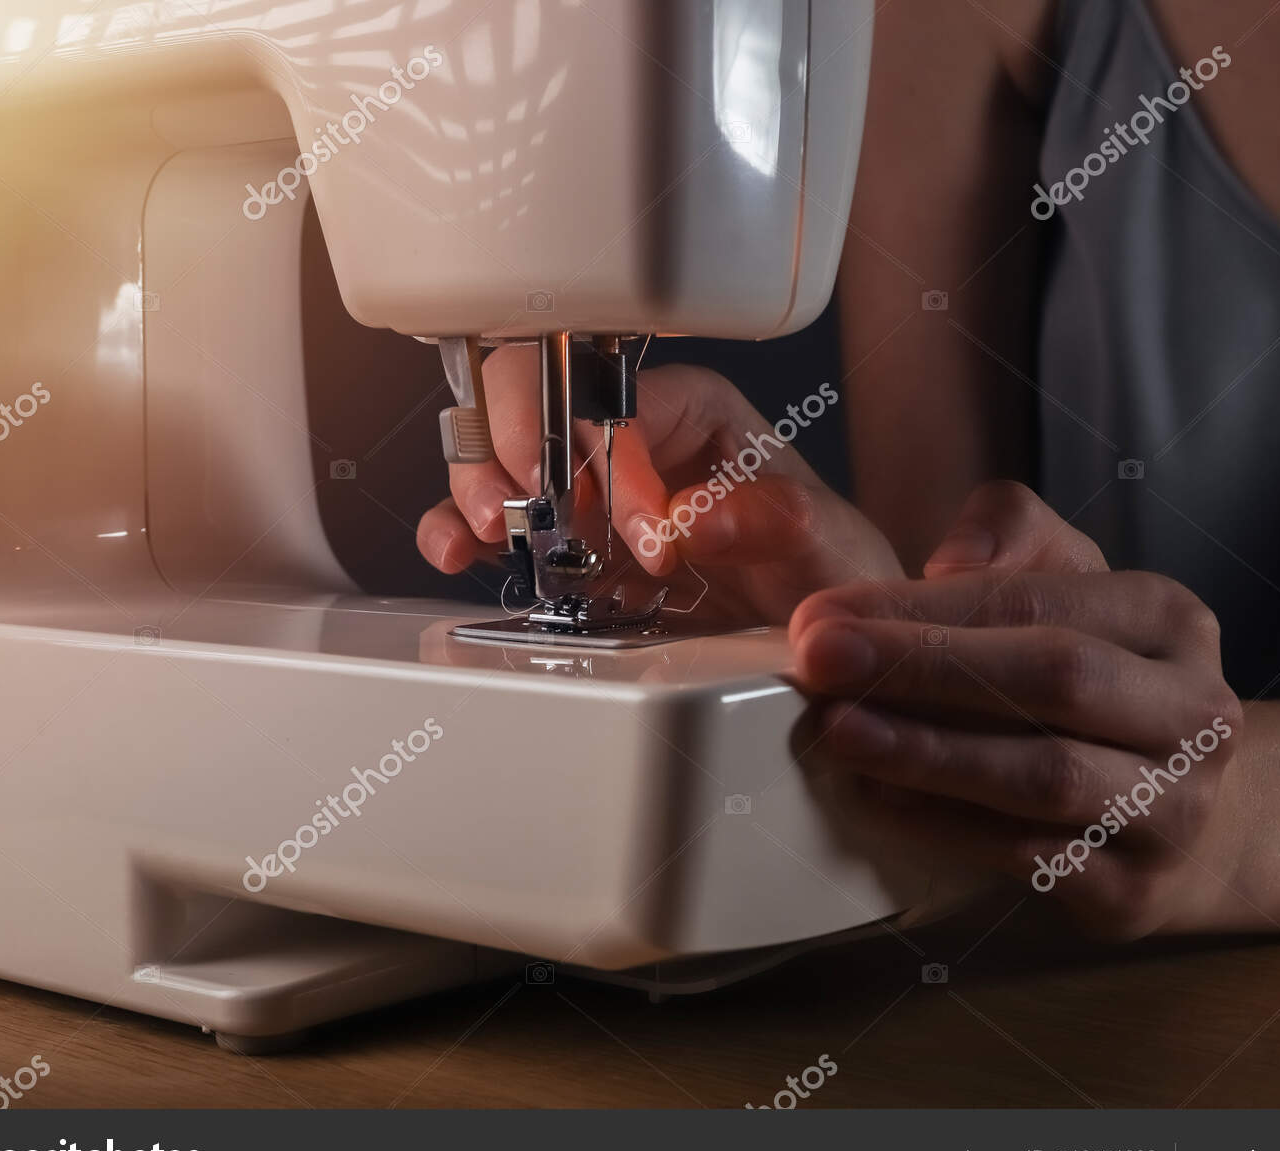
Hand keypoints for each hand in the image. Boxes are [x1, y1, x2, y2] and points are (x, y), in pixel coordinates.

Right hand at [417, 346, 901, 623]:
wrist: (808, 622)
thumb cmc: (820, 560)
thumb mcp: (820, 537)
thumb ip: (768, 518)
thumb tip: (693, 516)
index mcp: (688, 406)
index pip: (619, 400)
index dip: (617, 461)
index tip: (649, 537)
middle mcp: (624, 436)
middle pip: (532, 400)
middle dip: (515, 448)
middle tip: (526, 511)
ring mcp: (583, 487)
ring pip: (496, 454)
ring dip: (479, 488)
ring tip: (495, 530)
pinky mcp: (559, 541)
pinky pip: (488, 521)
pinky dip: (460, 532)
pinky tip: (459, 552)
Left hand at [789, 481, 1244, 938]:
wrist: (1175, 808)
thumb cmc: (1094, 677)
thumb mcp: (1067, 582)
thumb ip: (1011, 533)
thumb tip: (950, 561)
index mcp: (1170, 621)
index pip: (1037, 600)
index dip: (924, 608)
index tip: (826, 614)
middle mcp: (1193, 713)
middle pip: (1054, 678)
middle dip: (924, 667)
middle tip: (819, 661)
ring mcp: (1174, 809)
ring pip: (1046, 776)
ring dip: (928, 754)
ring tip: (839, 731)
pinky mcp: (1137, 892)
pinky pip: (1030, 857)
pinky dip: (947, 828)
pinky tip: (878, 799)